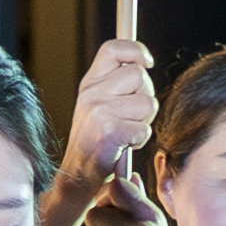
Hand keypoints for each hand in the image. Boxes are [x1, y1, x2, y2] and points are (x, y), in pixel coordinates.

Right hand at [59, 36, 159, 177]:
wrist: (77, 176)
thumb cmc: (95, 143)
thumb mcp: (97, 106)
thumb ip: (115, 84)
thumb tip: (143, 63)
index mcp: (89, 83)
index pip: (113, 49)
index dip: (136, 50)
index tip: (148, 63)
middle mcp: (91, 93)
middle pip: (139, 75)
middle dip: (145, 97)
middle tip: (130, 117)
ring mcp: (99, 111)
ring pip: (148, 103)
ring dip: (144, 122)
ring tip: (126, 132)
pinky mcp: (109, 131)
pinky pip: (145, 128)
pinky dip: (139, 140)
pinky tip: (124, 146)